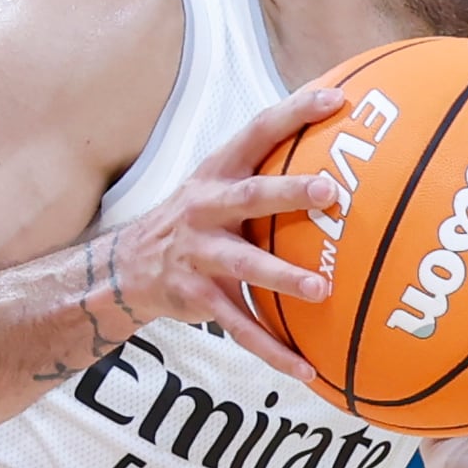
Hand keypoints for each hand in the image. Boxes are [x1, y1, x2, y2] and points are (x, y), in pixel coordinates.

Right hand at [106, 79, 345, 382]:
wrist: (127, 268)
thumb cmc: (195, 220)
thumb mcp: (218, 186)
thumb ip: (267, 172)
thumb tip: (339, 153)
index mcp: (218, 174)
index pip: (257, 132)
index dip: (295, 113)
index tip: (337, 101)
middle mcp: (205, 208)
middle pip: (250, 196)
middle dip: (289, 193)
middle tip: (330, 192)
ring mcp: (198, 254)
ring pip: (244, 266)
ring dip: (283, 277)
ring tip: (322, 289)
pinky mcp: (196, 297)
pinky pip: (240, 328)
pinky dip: (273, 350)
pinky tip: (307, 367)